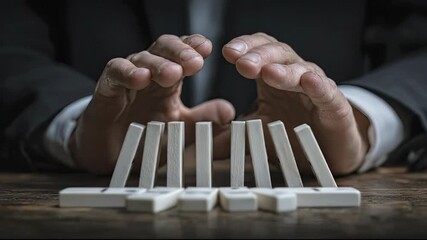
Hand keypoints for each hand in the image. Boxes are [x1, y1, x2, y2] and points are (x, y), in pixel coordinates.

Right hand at [69, 34, 234, 173]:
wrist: (113, 154)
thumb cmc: (144, 135)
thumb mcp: (179, 128)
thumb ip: (202, 118)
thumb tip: (229, 111)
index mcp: (167, 79)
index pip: (181, 53)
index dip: (193, 47)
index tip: (208, 49)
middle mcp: (148, 73)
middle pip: (163, 49)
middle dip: (180, 52)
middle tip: (195, 62)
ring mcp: (127, 79)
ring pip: (142, 59)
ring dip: (158, 64)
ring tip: (173, 73)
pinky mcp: (107, 89)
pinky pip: (115, 73)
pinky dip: (127, 73)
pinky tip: (141, 78)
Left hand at [219, 33, 369, 175]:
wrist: (328, 151)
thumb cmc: (293, 133)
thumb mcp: (256, 132)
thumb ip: (230, 134)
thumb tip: (201, 140)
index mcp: (273, 76)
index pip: (259, 50)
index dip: (245, 47)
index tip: (227, 53)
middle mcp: (295, 76)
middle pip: (278, 54)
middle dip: (259, 56)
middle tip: (241, 63)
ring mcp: (316, 89)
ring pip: (302, 70)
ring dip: (284, 70)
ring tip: (267, 72)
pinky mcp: (335, 106)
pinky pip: (328, 92)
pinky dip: (319, 86)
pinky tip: (309, 81)